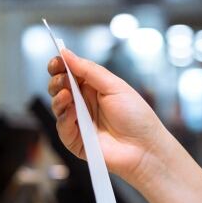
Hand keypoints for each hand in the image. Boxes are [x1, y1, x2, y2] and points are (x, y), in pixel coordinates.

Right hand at [48, 49, 168, 185]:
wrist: (145, 148)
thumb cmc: (137, 117)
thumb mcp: (114, 86)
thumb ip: (89, 70)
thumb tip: (67, 54)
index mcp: (94, 88)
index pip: (70, 73)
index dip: (61, 66)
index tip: (57, 60)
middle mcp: (84, 104)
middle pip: (59, 88)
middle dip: (56, 81)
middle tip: (62, 78)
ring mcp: (79, 122)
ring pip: (57, 107)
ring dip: (58, 98)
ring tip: (66, 94)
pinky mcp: (76, 141)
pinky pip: (62, 128)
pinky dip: (64, 118)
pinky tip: (72, 112)